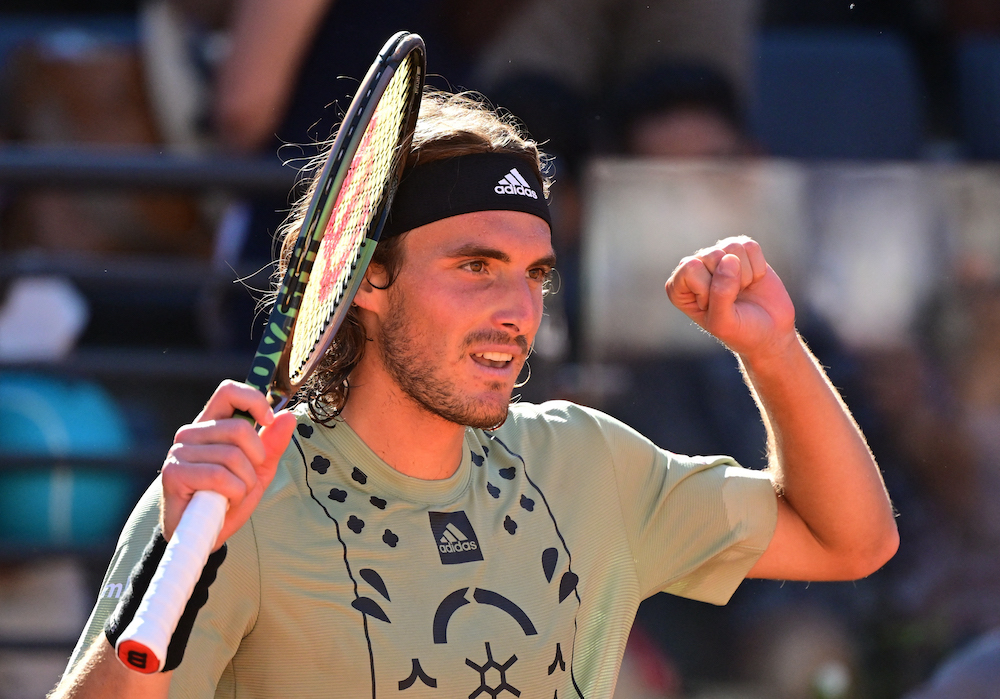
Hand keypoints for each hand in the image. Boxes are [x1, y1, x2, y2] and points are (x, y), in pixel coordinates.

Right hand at [159, 380, 296, 547]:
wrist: (204, 535)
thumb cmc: (228, 499)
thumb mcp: (259, 470)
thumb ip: (273, 444)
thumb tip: (287, 416)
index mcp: (211, 425)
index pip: (229, 392)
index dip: (253, 400)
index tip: (268, 420)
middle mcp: (191, 433)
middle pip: (240, 429)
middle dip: (256, 460)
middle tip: (247, 480)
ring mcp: (179, 452)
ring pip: (233, 456)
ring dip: (244, 483)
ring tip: (233, 495)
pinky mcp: (173, 473)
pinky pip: (219, 476)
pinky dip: (232, 494)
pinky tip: (222, 502)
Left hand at [665, 236, 795, 359]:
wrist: (770, 331)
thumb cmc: (741, 331)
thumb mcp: (723, 323)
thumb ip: (720, 294)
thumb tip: (729, 259)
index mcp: (678, 288)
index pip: (690, 268)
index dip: (709, 289)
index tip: (714, 307)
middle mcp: (694, 268)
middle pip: (712, 255)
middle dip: (730, 282)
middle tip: (733, 300)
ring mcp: (717, 257)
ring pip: (732, 248)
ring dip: (745, 275)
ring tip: (742, 291)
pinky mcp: (740, 251)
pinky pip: (750, 247)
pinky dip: (758, 267)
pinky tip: (752, 282)